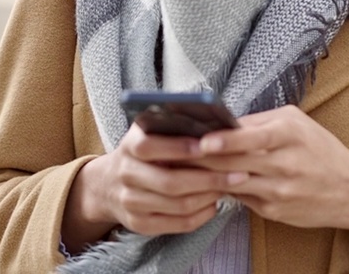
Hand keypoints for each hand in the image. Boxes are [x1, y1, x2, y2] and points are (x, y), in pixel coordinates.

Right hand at [62, 124, 246, 250]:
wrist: (108, 185)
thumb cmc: (143, 152)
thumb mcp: (149, 133)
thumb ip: (173, 127)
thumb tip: (213, 123)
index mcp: (130, 146)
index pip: (151, 147)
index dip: (180, 148)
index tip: (208, 146)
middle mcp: (126, 175)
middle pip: (170, 182)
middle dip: (210, 179)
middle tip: (239, 173)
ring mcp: (131, 202)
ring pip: (178, 205)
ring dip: (210, 196)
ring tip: (231, 186)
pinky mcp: (139, 224)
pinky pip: (177, 224)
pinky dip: (201, 215)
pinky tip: (215, 204)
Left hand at [195, 105, 348, 243]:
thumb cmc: (320, 150)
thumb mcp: (297, 124)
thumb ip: (260, 122)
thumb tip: (222, 122)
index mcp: (289, 134)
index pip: (251, 137)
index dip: (224, 140)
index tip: (201, 140)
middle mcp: (284, 162)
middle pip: (234, 161)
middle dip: (202, 158)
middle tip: (175, 153)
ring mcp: (278, 189)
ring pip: (232, 182)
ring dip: (205, 176)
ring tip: (181, 168)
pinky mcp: (273, 210)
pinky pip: (240, 197)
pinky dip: (222, 190)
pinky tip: (205, 183)